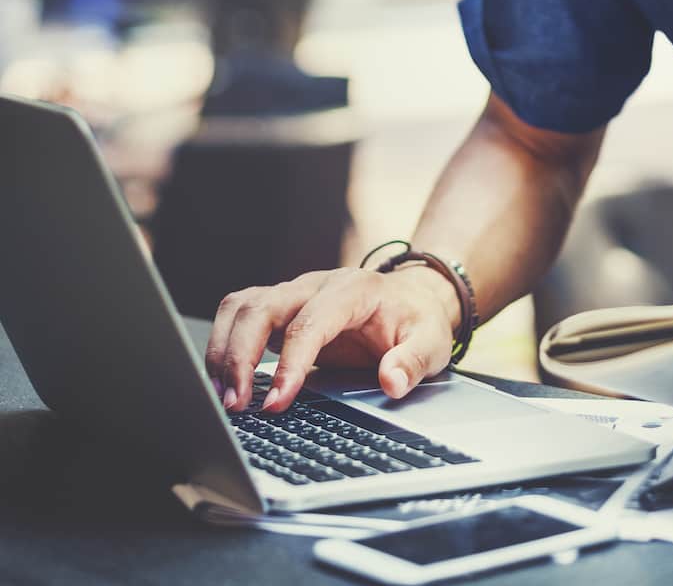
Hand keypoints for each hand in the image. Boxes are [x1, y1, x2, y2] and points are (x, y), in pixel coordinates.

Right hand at [205, 266, 459, 412]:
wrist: (412, 299)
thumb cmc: (417, 320)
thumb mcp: (431, 342)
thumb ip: (413, 361)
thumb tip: (392, 383)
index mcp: (354, 289)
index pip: (311, 322)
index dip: (290, 362)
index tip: (278, 400)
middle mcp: (316, 284)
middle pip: (262, 308)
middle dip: (241, 356)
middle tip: (237, 404)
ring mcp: (294, 293)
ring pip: (241, 308)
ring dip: (224, 351)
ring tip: (224, 398)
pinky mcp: (280, 308)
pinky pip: (239, 316)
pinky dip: (224, 346)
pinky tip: (224, 381)